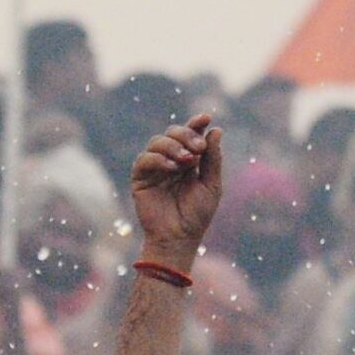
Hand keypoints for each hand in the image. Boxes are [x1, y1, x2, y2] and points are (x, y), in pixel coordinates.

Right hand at [128, 116, 222, 263]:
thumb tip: (215, 130)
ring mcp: (154, 168)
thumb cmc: (197, 215)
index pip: (191, 134)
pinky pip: (144, 159)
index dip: (196, 123)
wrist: (179, 237)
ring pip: (157, 142)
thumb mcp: (211, 184)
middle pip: (173, 133)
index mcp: (189, 160)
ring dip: (173, 146)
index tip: (206, 117)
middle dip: (186, 135)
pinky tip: (171, 168)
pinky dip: (158, 159)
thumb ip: (213, 158)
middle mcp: (171, 161)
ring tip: (187, 161)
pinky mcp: (140, 179)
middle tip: (198, 149)